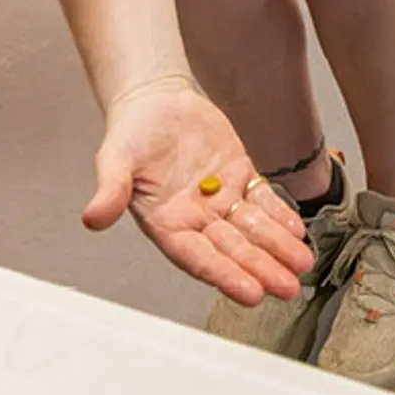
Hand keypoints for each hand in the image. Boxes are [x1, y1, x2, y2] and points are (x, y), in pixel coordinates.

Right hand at [82, 76, 313, 306]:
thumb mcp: (115, 159)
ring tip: (302, 265)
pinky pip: (262, 200)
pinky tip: (297, 230)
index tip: (251, 293)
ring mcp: (219, 200)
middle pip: (233, 249)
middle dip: (261, 268)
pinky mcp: (238, 177)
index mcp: (166, 223)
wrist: (154, 102)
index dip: (225, 275)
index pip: (198, 257)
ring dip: (278, 248)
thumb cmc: (130, 133)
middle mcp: (196, 218)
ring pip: (253, 230)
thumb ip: (110, 190)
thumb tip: (93, 217)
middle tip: (288, 287)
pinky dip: (280, 215)